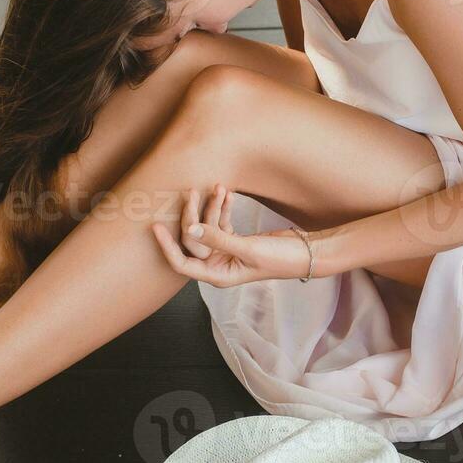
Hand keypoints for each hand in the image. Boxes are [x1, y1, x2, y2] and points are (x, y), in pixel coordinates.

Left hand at [150, 185, 312, 287]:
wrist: (307, 253)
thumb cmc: (280, 258)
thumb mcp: (248, 249)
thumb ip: (218, 239)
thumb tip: (190, 229)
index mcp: (217, 276)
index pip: (181, 263)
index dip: (167, 246)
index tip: (156, 226)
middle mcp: (218, 266)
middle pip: (193, 240)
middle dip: (192, 215)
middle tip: (193, 191)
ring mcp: (226, 253)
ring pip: (207, 228)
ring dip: (211, 207)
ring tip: (218, 185)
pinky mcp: (236, 241)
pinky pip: (221, 223)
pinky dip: (223, 208)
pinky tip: (228, 193)